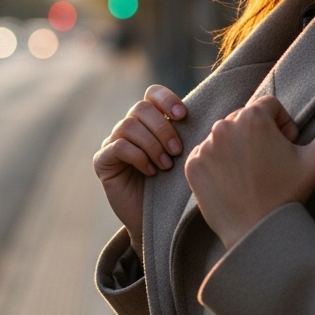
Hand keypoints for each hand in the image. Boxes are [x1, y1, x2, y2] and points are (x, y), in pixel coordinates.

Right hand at [93, 84, 186, 254]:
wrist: (159, 221)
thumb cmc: (175, 186)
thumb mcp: (185, 156)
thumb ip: (189, 133)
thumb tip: (211, 115)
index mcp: (149, 120)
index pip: (152, 94)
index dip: (166, 99)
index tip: (183, 115)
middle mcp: (128, 127)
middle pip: (141, 108)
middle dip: (163, 128)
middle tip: (177, 150)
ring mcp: (112, 143)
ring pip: (129, 126)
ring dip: (152, 145)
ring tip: (166, 166)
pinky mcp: (102, 161)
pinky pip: (118, 146)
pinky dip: (138, 157)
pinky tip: (151, 172)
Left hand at [185, 96, 314, 249]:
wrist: (258, 234)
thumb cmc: (289, 196)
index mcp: (253, 117)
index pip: (269, 107)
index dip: (281, 125)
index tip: (285, 148)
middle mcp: (224, 125)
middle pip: (244, 118)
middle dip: (258, 134)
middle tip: (269, 164)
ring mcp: (205, 145)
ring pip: (225, 135)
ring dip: (237, 147)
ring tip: (252, 174)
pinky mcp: (193, 165)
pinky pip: (206, 154)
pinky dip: (218, 164)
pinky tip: (234, 183)